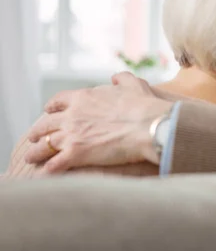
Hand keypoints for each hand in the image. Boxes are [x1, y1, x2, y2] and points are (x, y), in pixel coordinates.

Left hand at [25, 72, 173, 172]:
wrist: (150, 126)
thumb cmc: (144, 106)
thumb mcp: (134, 84)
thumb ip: (122, 78)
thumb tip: (116, 78)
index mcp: (84, 98)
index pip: (58, 100)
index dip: (51, 106)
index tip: (48, 110)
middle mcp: (72, 115)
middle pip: (46, 124)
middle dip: (38, 131)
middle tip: (35, 137)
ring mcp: (72, 135)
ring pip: (45, 145)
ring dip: (36, 152)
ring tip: (31, 157)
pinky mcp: (77, 154)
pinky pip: (55, 164)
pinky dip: (49, 169)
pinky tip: (45, 173)